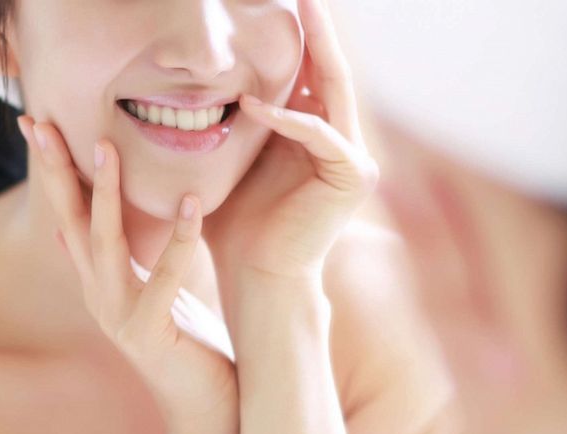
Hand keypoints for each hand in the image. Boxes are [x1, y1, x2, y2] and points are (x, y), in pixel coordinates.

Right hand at [16, 116, 236, 433]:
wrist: (205, 409)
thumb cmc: (186, 348)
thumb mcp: (147, 298)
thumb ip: (115, 266)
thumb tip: (67, 232)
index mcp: (99, 283)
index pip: (68, 217)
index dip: (53, 172)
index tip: (35, 125)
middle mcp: (98, 296)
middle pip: (71, 223)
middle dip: (56, 172)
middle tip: (40, 122)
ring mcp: (118, 316)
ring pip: (105, 245)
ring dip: (105, 195)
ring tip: (108, 147)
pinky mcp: (150, 332)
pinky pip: (166, 277)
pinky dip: (181, 238)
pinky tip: (193, 202)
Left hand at [204, 0, 378, 281]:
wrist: (253, 272)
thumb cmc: (235, 221)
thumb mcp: (233, 156)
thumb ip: (239, 119)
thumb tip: (213, 76)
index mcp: (314, 135)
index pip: (309, 74)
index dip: (299, 37)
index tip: (284, 1)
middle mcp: (340, 141)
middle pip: (331, 71)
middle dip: (318, 28)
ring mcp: (352, 158)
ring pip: (335, 90)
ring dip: (316, 49)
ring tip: (300, 7)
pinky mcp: (352, 175)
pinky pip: (319, 133)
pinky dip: (287, 118)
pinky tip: (252, 103)